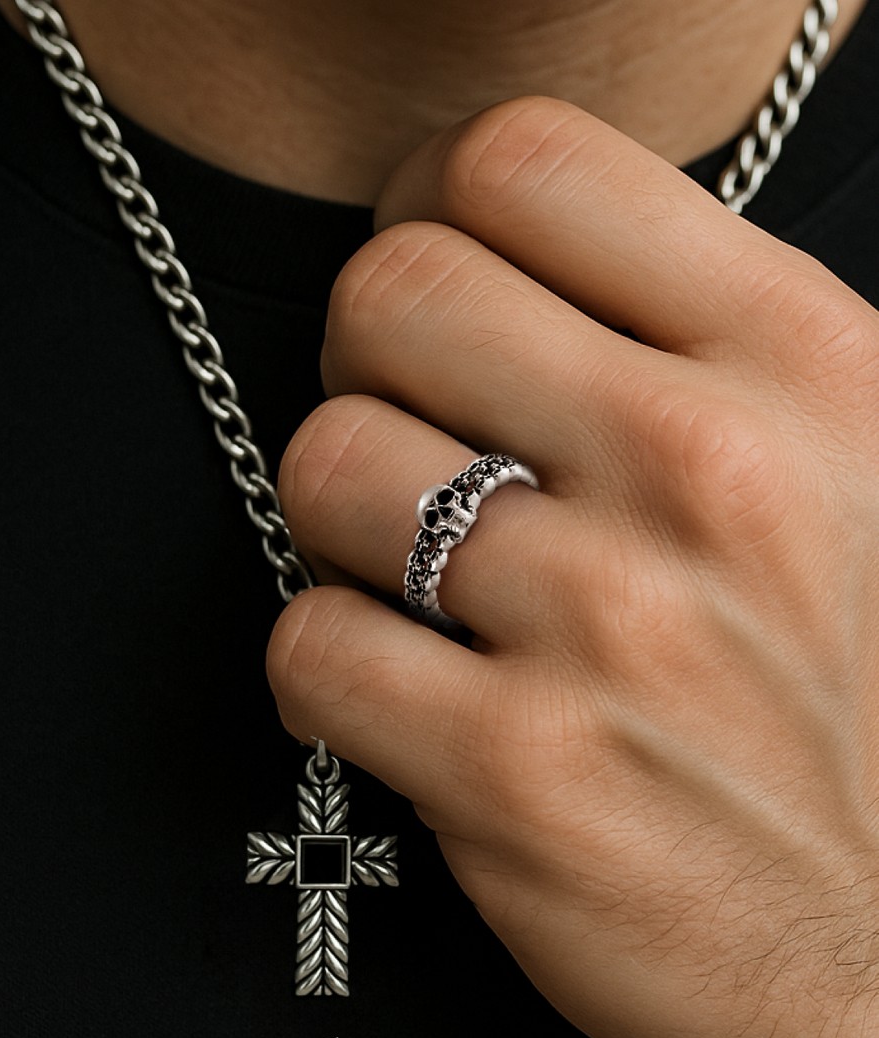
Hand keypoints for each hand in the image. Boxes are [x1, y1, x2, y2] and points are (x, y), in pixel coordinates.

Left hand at [267, 97, 878, 1037]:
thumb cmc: (868, 701)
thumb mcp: (854, 463)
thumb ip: (704, 342)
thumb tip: (528, 267)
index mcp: (794, 361)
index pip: (524, 163)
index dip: (438, 208)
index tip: (441, 285)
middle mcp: (701, 470)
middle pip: (394, 293)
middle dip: (371, 360)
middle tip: (410, 430)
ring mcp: (605, 625)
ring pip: (325, 467)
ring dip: (342, 522)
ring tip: (411, 577)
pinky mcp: (519, 777)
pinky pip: (311, 649)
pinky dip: (329, 667)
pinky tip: (398, 689)